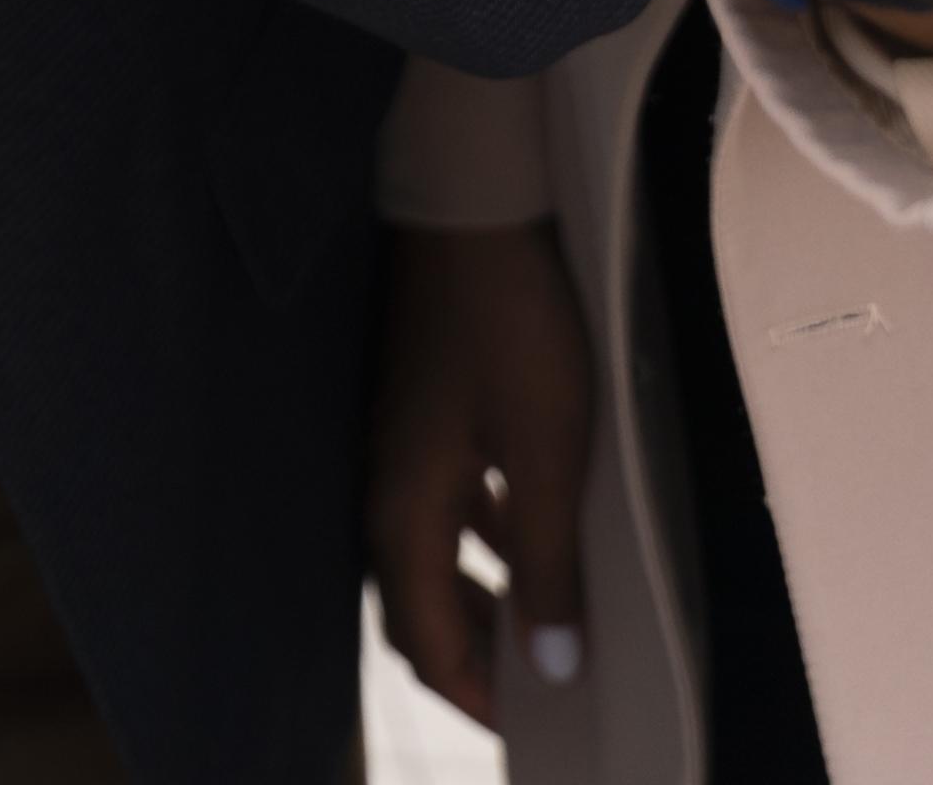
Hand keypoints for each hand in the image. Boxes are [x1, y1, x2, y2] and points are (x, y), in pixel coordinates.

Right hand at [370, 221, 593, 730]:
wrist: (468, 209)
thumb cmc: (508, 325)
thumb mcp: (546, 451)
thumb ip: (545, 563)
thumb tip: (547, 664)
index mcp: (404, 509)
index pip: (424, 639)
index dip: (474, 692)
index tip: (526, 723)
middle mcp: (384, 486)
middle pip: (414, 603)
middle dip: (469, 655)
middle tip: (532, 687)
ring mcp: (395, 446)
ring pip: (426, 554)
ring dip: (474, 598)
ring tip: (536, 625)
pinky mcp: (416, 411)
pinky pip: (438, 504)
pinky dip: (475, 541)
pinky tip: (520, 533)